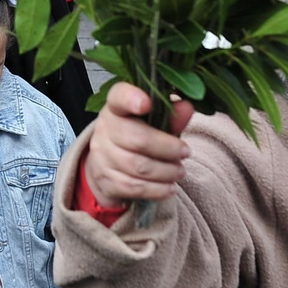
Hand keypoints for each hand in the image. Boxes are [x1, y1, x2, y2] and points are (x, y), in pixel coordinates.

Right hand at [81, 82, 195, 207]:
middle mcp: (104, 129)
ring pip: (138, 166)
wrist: (108, 164)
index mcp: (116, 108)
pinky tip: (169, 188)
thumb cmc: (137, 135)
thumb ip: (171, 115)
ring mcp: (101, 156)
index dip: (131, 98)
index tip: (147, 103)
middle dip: (168, 148)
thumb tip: (187, 107)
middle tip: (186, 153)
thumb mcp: (152, 122)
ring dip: (166, 171)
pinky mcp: (105, 180)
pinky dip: (156, 190)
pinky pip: (133, 187)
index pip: (119, 97)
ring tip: (180, 171)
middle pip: (137, 138)